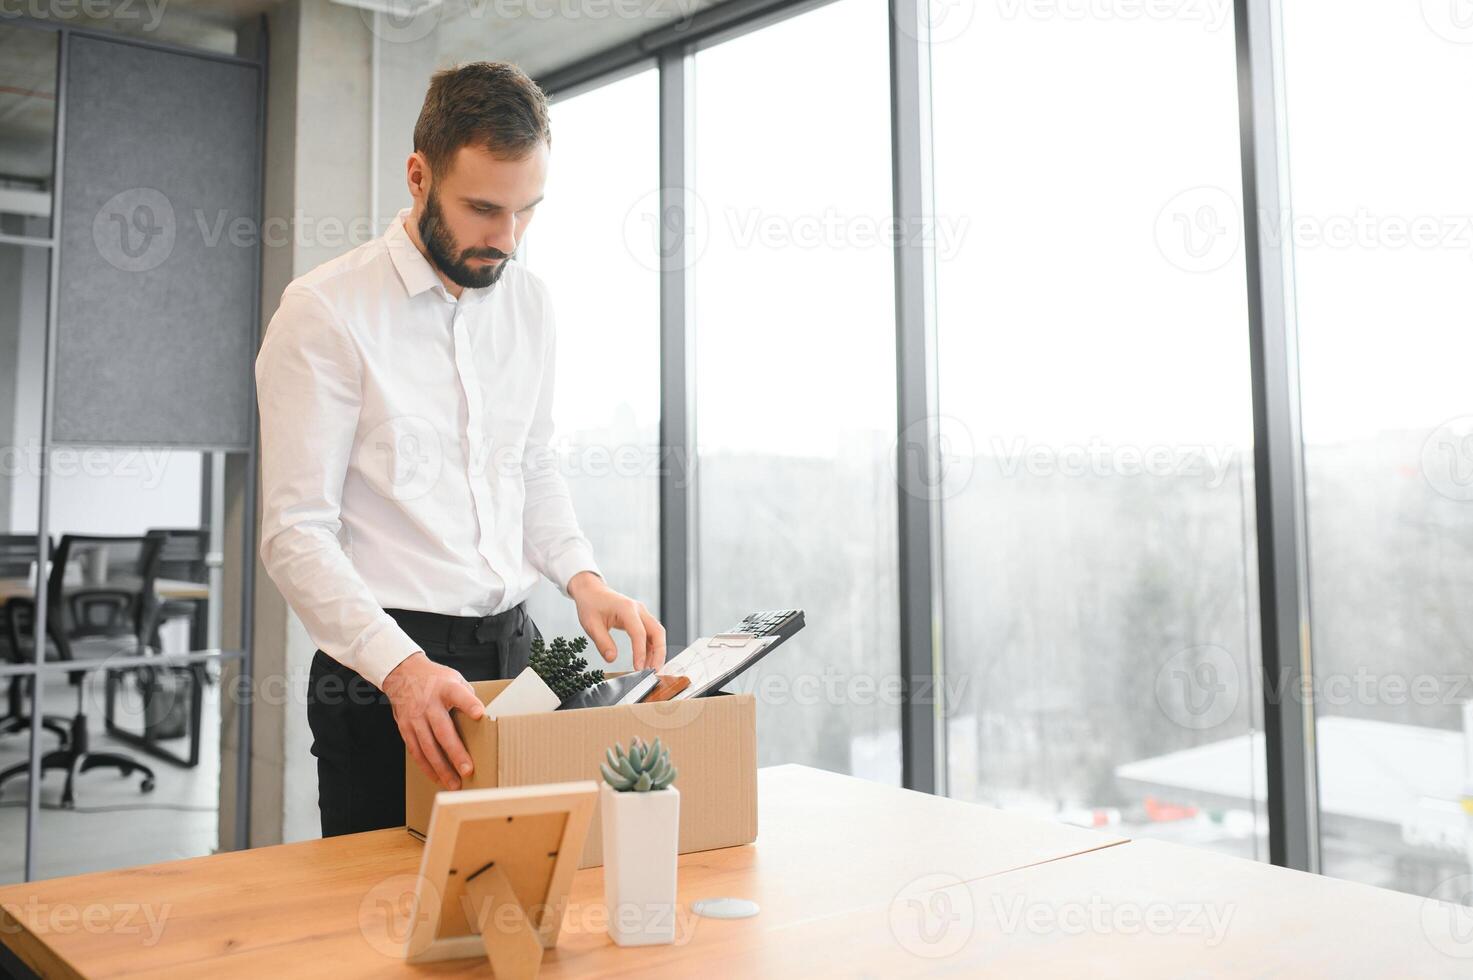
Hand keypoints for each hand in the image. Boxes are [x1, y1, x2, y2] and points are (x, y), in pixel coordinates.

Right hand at [382, 651, 484, 790]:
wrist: (402, 673)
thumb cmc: (434, 678)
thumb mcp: (453, 678)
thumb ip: (467, 695)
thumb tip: (484, 716)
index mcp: (445, 688)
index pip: (458, 695)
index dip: (469, 704)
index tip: (479, 714)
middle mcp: (428, 704)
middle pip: (443, 730)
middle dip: (456, 752)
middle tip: (468, 770)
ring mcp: (415, 718)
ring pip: (428, 747)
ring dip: (441, 768)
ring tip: (454, 783)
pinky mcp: (405, 728)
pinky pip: (416, 751)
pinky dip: (426, 767)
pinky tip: (437, 778)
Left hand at [568, 571, 666, 669]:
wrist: (591, 591)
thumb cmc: (591, 605)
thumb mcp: (591, 625)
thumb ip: (602, 642)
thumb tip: (612, 659)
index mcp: (626, 608)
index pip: (639, 633)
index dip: (640, 652)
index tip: (638, 668)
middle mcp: (638, 609)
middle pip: (657, 631)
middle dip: (659, 652)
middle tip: (654, 670)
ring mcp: (641, 613)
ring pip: (657, 633)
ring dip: (657, 651)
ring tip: (649, 668)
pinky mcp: (640, 618)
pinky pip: (651, 634)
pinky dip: (651, 647)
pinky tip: (646, 660)